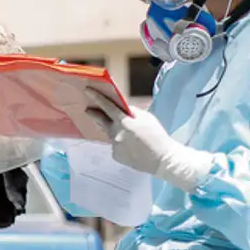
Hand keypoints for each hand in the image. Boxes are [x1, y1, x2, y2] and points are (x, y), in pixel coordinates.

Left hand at [85, 89, 212, 191]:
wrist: (161, 159)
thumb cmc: (157, 136)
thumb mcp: (147, 118)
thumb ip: (132, 112)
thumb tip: (123, 109)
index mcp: (124, 121)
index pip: (107, 106)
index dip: (96, 97)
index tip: (87, 91)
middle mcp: (115, 133)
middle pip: (101, 121)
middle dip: (94, 114)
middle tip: (88, 110)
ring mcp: (114, 145)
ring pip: (110, 135)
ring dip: (114, 132)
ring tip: (129, 135)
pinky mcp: (115, 155)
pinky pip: (115, 146)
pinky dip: (121, 145)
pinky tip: (131, 148)